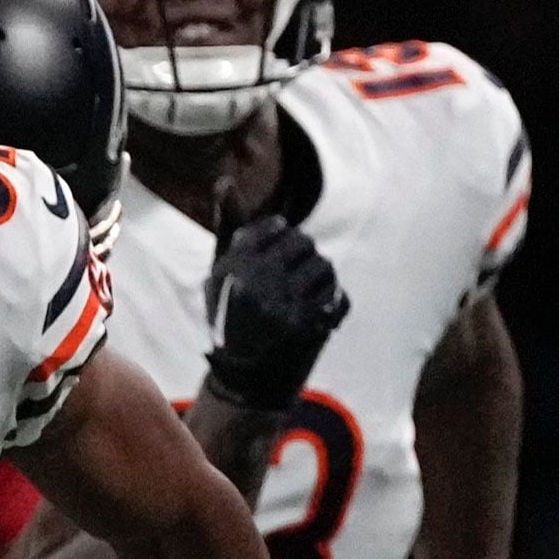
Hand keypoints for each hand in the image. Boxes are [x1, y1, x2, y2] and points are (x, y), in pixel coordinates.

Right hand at [203, 213, 348, 412]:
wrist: (242, 380)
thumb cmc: (231, 319)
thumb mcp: (219, 274)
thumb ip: (227, 226)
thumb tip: (225, 179)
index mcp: (232, 264)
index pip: (278, 227)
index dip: (280, 244)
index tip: (272, 266)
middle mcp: (255, 281)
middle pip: (304, 243)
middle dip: (302, 260)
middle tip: (290, 286)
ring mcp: (282, 304)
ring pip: (325, 268)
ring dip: (320, 283)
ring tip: (304, 300)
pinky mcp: (306, 327)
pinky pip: (339, 297)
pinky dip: (333, 307)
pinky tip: (316, 318)